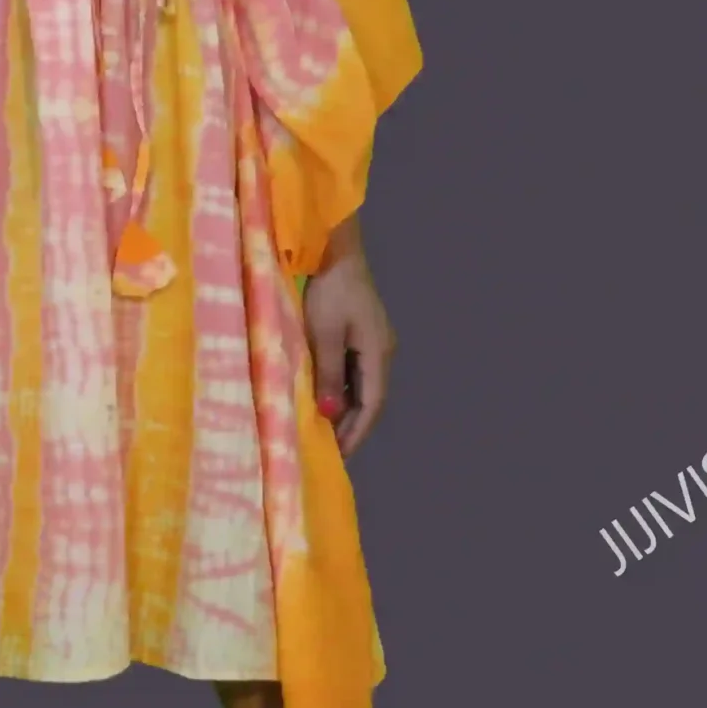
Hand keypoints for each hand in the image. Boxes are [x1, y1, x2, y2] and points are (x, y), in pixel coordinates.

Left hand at [303, 245, 395, 458]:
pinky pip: (354, 371)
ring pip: (362, 386)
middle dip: (352, 427)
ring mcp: (374, 342)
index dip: (357, 432)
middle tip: (330, 451)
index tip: (340, 456)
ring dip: (346, 409)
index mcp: (379, 354)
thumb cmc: (329, 291)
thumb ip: (327, 374)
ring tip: (325, 431)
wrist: (335, 251)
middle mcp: (383, 352)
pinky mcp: (362, 333)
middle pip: (370, 399)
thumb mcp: (324, 335)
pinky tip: (326, 399)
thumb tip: (329, 413)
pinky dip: (341, 390)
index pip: (372, 405)